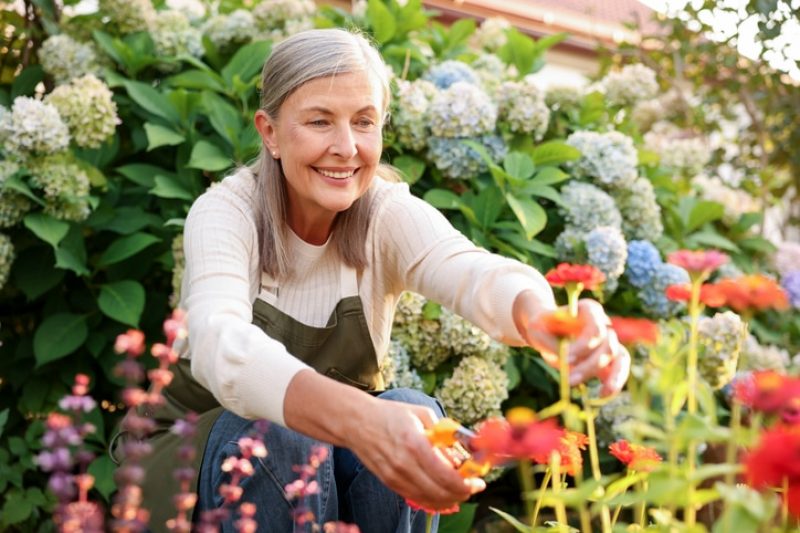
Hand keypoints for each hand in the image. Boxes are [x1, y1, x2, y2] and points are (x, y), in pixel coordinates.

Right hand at [347, 399, 484, 511]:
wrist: (356, 422)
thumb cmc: (391, 414)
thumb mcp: (423, 414)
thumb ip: (444, 435)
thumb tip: (463, 454)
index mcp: (415, 444)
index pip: (447, 477)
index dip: (467, 484)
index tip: (479, 481)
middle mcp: (404, 465)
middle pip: (441, 493)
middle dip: (463, 493)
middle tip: (473, 486)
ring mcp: (395, 477)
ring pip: (430, 500)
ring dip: (450, 499)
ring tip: (461, 489)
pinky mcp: (390, 483)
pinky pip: (417, 498)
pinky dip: (434, 499)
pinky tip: (443, 492)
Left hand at [516, 297, 629, 395]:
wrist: (547, 330)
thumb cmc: (543, 327)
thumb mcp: (538, 330)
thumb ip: (552, 344)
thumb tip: (568, 364)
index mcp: (589, 310)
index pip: (595, 329)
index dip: (584, 346)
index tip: (565, 359)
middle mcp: (603, 323)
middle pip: (607, 346)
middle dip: (590, 366)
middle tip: (569, 380)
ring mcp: (608, 340)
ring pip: (621, 357)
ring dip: (612, 377)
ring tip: (603, 394)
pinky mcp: (609, 357)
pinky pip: (618, 369)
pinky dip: (614, 383)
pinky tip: (603, 395)